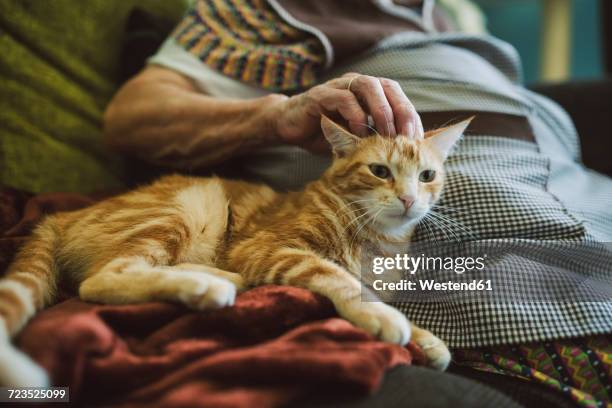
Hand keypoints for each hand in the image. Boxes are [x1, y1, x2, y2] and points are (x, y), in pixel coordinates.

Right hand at [268, 73, 423, 152]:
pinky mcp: (321, 95)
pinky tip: (360, 134)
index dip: (411, 117)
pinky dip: (355, 115)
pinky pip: (343, 98)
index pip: (399, 98)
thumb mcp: (358, 139)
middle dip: (401, 112)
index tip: (418, 141)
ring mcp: (339, 86)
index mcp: (371, 93)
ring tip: (386, 134)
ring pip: (368, 86)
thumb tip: (409, 154)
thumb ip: (379, 140)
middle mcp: (358, 85)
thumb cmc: (327, 134)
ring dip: (381, 110)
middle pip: (388, 87)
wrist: (289, 127)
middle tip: (407, 137)